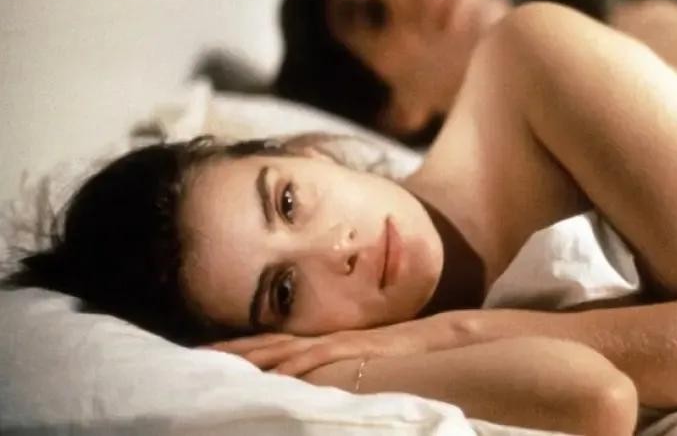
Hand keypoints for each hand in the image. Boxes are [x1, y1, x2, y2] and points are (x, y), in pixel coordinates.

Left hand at [207, 315, 455, 376]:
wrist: (429, 338)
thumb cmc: (394, 357)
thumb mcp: (355, 367)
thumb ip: (330, 373)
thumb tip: (305, 391)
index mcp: (318, 343)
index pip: (269, 344)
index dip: (238, 350)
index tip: (204, 356)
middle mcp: (319, 339)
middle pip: (265, 343)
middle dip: (230, 351)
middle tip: (192, 358)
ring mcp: (331, 342)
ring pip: (281, 348)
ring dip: (248, 357)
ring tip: (216, 365)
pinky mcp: (348, 349)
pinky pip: (313, 358)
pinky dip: (290, 367)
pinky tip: (270, 377)